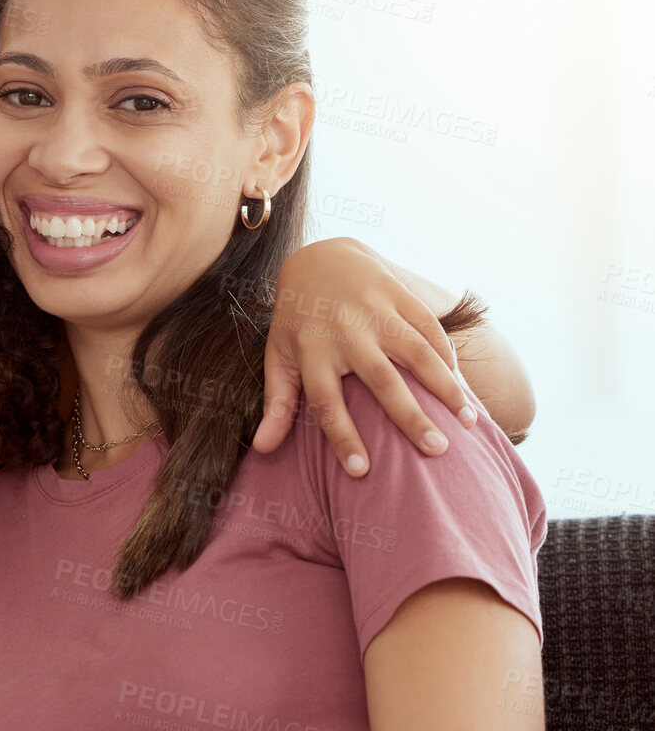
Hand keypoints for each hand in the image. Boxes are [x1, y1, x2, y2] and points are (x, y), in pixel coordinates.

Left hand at [253, 238, 474, 474]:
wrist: (318, 259)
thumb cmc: (297, 321)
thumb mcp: (279, 356)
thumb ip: (276, 403)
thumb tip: (261, 449)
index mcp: (311, 351)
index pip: (325, 402)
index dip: (341, 437)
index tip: (360, 471)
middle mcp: (345, 332)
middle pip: (381, 381)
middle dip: (410, 417)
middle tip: (437, 451)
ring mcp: (374, 310)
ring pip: (416, 353)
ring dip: (445, 387)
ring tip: (469, 423)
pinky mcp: (398, 294)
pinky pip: (429, 326)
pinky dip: (447, 355)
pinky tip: (461, 386)